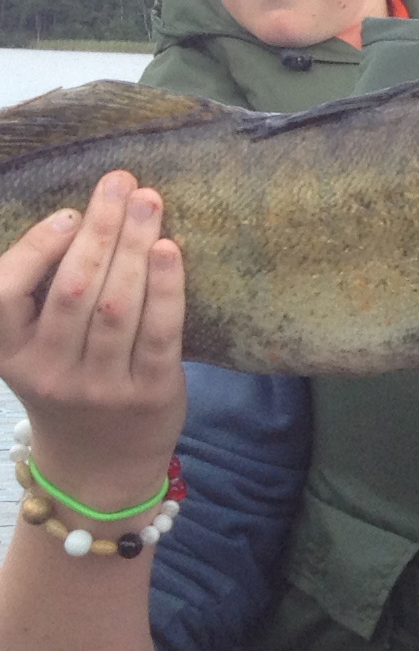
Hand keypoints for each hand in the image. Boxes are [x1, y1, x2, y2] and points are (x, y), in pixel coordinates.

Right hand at [0, 172, 185, 503]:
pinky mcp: (149, 392)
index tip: (68, 213)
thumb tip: (87, 218)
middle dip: (99, 230)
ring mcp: (99, 385)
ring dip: (135, 247)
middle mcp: (48, 371)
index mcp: (8, 354)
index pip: (3, 295)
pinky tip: (170, 250)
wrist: (101, 466)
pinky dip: (165, 287)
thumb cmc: (70, 384)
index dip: (35, 249)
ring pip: (116, 306)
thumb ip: (45, 298)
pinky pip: (159, 332)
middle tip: (121, 183)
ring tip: (149, 202)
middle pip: (72, 289)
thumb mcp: (34, 350)